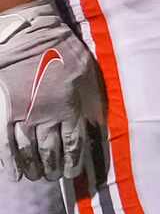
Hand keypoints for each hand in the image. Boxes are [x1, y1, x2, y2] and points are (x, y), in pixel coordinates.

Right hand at [0, 0, 103, 182]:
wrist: (30, 36)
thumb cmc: (64, 52)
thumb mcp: (88, 77)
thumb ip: (90, 103)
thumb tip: (96, 125)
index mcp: (69, 110)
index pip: (73, 145)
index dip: (73, 162)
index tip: (72, 173)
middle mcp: (46, 118)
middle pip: (50, 151)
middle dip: (53, 167)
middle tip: (54, 177)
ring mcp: (22, 116)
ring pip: (28, 150)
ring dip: (33, 167)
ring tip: (37, 177)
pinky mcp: (5, 110)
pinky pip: (4, 141)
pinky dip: (8, 161)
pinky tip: (14, 174)